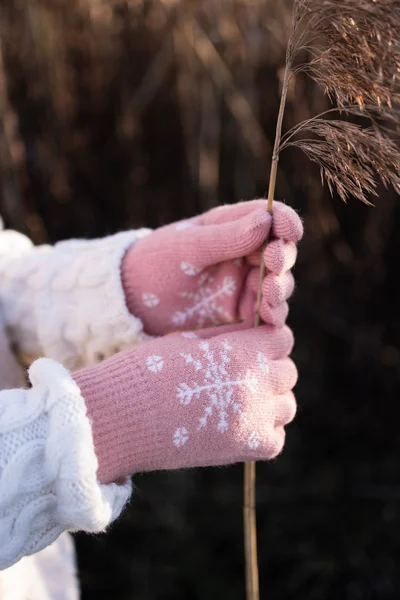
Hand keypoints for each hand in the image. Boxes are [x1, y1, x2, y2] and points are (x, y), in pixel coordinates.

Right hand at [74, 322, 296, 482]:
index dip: (266, 339)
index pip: (281, 338)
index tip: (251, 344)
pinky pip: (275, 437)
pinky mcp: (243, 449)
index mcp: (240, 353)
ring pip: (286, 405)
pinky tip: (238, 423)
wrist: (116, 418)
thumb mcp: (187, 340)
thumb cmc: (145, 371)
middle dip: (269, 368)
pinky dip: (264, 430)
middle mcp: (254, 386)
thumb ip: (227, 338)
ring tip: (239, 399)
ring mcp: (252, 421)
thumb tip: (252, 336)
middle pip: (287, 372)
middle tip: (241, 373)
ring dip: (269, 399)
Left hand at [122, 200, 302, 335]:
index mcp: (232, 228)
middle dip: (282, 258)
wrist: (129, 303)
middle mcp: (243, 256)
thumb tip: (267, 219)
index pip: (271, 218)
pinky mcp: (240, 316)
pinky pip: (266, 316)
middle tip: (274, 264)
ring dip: (280, 288)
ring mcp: (243, 287)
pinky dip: (273, 316)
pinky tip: (270, 318)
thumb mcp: (188, 247)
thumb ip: (226, 236)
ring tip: (270, 293)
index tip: (290, 231)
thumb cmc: (153, 264)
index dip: (285, 223)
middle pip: (280, 253)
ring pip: (278, 286)